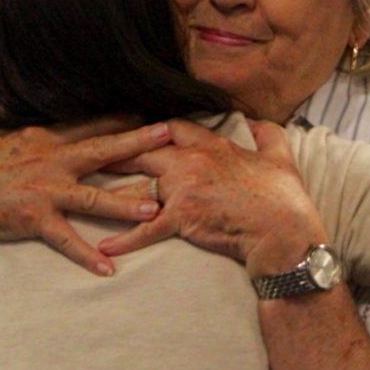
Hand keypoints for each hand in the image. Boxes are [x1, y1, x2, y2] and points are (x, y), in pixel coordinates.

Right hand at [0, 115, 169, 275]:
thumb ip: (17, 117)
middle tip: (170, 135)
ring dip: (126, 203)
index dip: (120, 116)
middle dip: (139, 142)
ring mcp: (43, 189)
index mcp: (42, 134)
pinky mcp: (33, 218)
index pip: (89, 121)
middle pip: (103, 149)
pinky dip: (87, 255)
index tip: (148, 108)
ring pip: (93, 195)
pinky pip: (65, 239)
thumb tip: (21, 99)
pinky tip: (109, 268)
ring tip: (155, 209)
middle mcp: (49, 158)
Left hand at [98, 118, 327, 277]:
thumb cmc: (284, 198)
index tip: (132, 132)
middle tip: (92, 156)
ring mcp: (184, 188)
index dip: (150, 130)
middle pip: (143, 151)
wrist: (285, 233)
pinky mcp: (182, 218)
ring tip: (85, 196)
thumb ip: (268, 135)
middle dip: (117, 154)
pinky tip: (105, 247)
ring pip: (138, 188)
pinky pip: (146, 229)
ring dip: (111, 194)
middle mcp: (192, 161)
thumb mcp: (280, 158)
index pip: (171, 128)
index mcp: (212, 145)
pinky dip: (125, 239)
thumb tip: (260, 122)